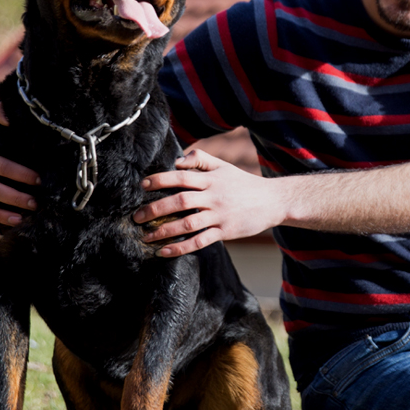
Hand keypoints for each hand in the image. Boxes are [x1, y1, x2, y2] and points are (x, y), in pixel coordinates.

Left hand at [132, 149, 285, 256]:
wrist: (273, 201)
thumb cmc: (243, 183)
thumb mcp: (223, 166)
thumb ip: (200, 158)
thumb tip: (176, 160)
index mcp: (211, 179)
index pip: (181, 177)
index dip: (160, 180)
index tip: (143, 185)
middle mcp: (213, 196)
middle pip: (179, 201)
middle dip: (155, 209)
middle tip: (136, 217)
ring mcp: (219, 215)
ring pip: (187, 223)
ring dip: (163, 231)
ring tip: (146, 237)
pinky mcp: (225, 232)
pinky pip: (199, 241)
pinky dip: (180, 247)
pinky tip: (164, 251)